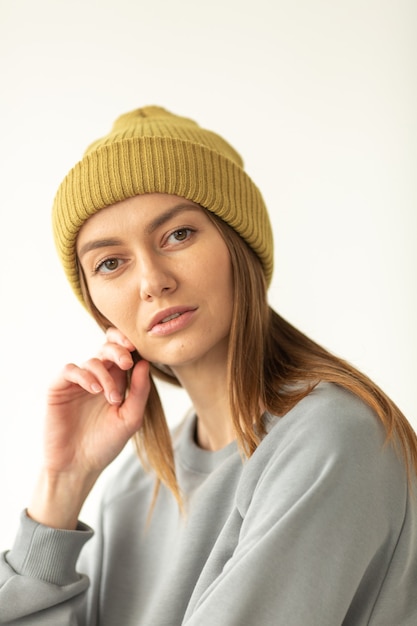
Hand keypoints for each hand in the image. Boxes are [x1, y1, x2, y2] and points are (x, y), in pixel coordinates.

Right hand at [29, 329, 149, 527]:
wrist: (78, 466)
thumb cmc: (105, 444)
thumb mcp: (130, 419)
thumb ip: (140, 392)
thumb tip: (144, 363)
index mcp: (116, 382)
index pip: (122, 353)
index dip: (128, 344)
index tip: (138, 348)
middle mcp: (97, 378)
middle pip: (107, 349)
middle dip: (118, 350)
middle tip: (127, 362)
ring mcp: (78, 383)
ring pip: (92, 361)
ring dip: (105, 375)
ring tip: (112, 398)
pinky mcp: (59, 388)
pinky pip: (70, 370)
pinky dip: (84, 376)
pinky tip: (95, 390)